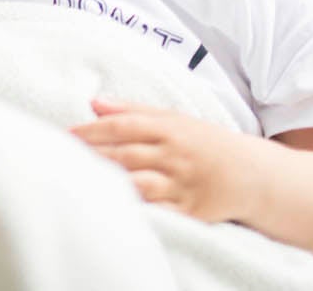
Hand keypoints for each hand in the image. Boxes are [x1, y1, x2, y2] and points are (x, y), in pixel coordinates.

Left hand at [70, 97, 260, 222]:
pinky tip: (114, 206)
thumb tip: (93, 102)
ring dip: (109, 182)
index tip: (65, 135)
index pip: (122, 126)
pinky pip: (158, 210)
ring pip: (138, 182)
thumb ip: (132, 110)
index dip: (91, 130)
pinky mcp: (189, 210)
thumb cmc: (205, 143)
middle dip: (91, 155)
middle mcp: (174, 154)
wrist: (253, 174)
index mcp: (168, 128)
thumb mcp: (174, 119)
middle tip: (59, 158)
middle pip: (125, 154)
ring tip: (80, 181)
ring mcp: (182, 183)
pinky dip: (136, 208)